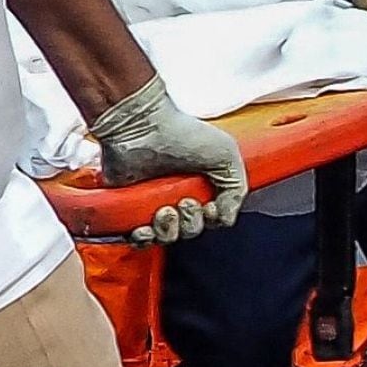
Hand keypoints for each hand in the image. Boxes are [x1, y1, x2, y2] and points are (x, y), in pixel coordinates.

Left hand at [89, 74, 246, 241]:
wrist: (143, 128)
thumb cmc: (182, 134)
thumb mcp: (226, 155)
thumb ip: (237, 189)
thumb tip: (225, 218)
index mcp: (201, 184)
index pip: (212, 218)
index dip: (213, 219)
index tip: (210, 206)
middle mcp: (177, 194)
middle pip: (190, 230)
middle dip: (190, 224)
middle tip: (184, 203)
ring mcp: (152, 202)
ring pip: (165, 237)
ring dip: (168, 232)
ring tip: (163, 211)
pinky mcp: (130, 207)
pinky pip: (138, 237)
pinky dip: (143, 238)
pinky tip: (145, 227)